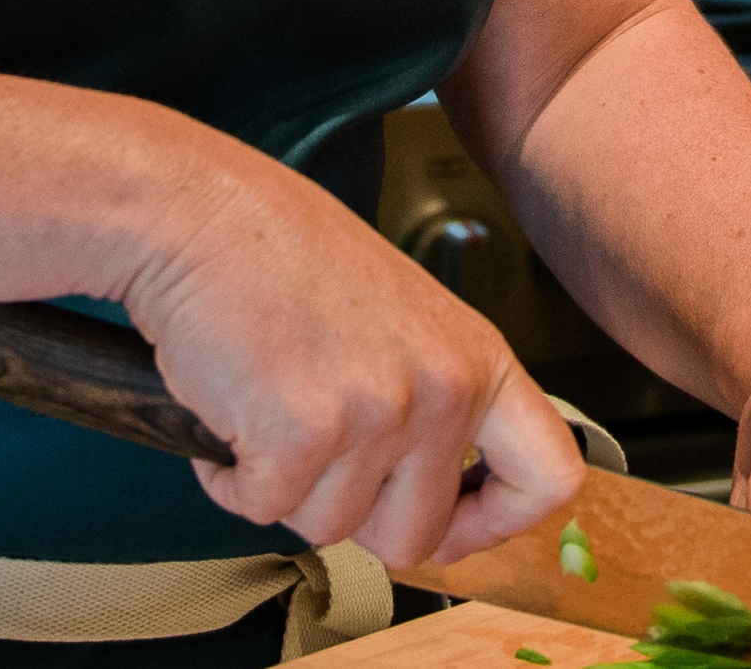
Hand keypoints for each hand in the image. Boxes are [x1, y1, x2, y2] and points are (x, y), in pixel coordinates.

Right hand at [122, 146, 584, 570]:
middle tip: (319, 453)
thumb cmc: (284, 255)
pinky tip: (233, 412)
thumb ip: (434, 400)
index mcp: (478, 359)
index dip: (500, 521)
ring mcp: (377, 414)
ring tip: (270, 405)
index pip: (549, 477)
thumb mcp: (403, 321)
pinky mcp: (302, 434)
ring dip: (286, 487)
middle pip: (418, 536)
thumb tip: (439, 501)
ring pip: (331, 528)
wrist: (201, 214)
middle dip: (357, 515)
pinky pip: (264, 509)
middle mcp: (443, 390)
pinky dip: (234, 479)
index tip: (453, 522)